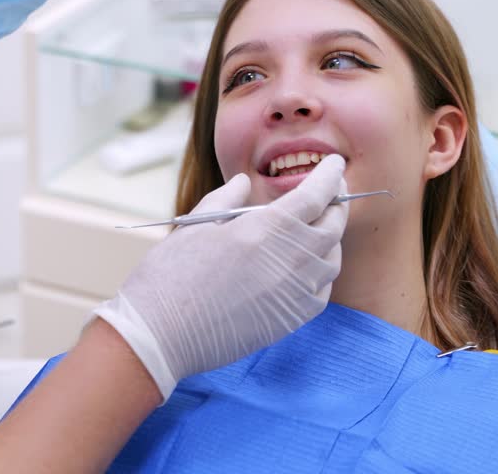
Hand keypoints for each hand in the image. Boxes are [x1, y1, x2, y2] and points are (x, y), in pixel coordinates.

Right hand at [94, 154, 347, 401]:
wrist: (162, 333)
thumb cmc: (172, 274)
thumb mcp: (196, 224)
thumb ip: (227, 199)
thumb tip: (244, 182)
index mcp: (268, 228)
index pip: (317, 194)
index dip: (330, 175)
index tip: (335, 164)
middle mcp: (292, 260)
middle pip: (333, 226)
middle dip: (336, 204)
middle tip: (330, 192)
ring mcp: (295, 294)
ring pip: (332, 260)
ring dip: (331, 239)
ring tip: (318, 229)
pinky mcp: (290, 321)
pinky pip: (322, 291)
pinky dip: (321, 273)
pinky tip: (306, 267)